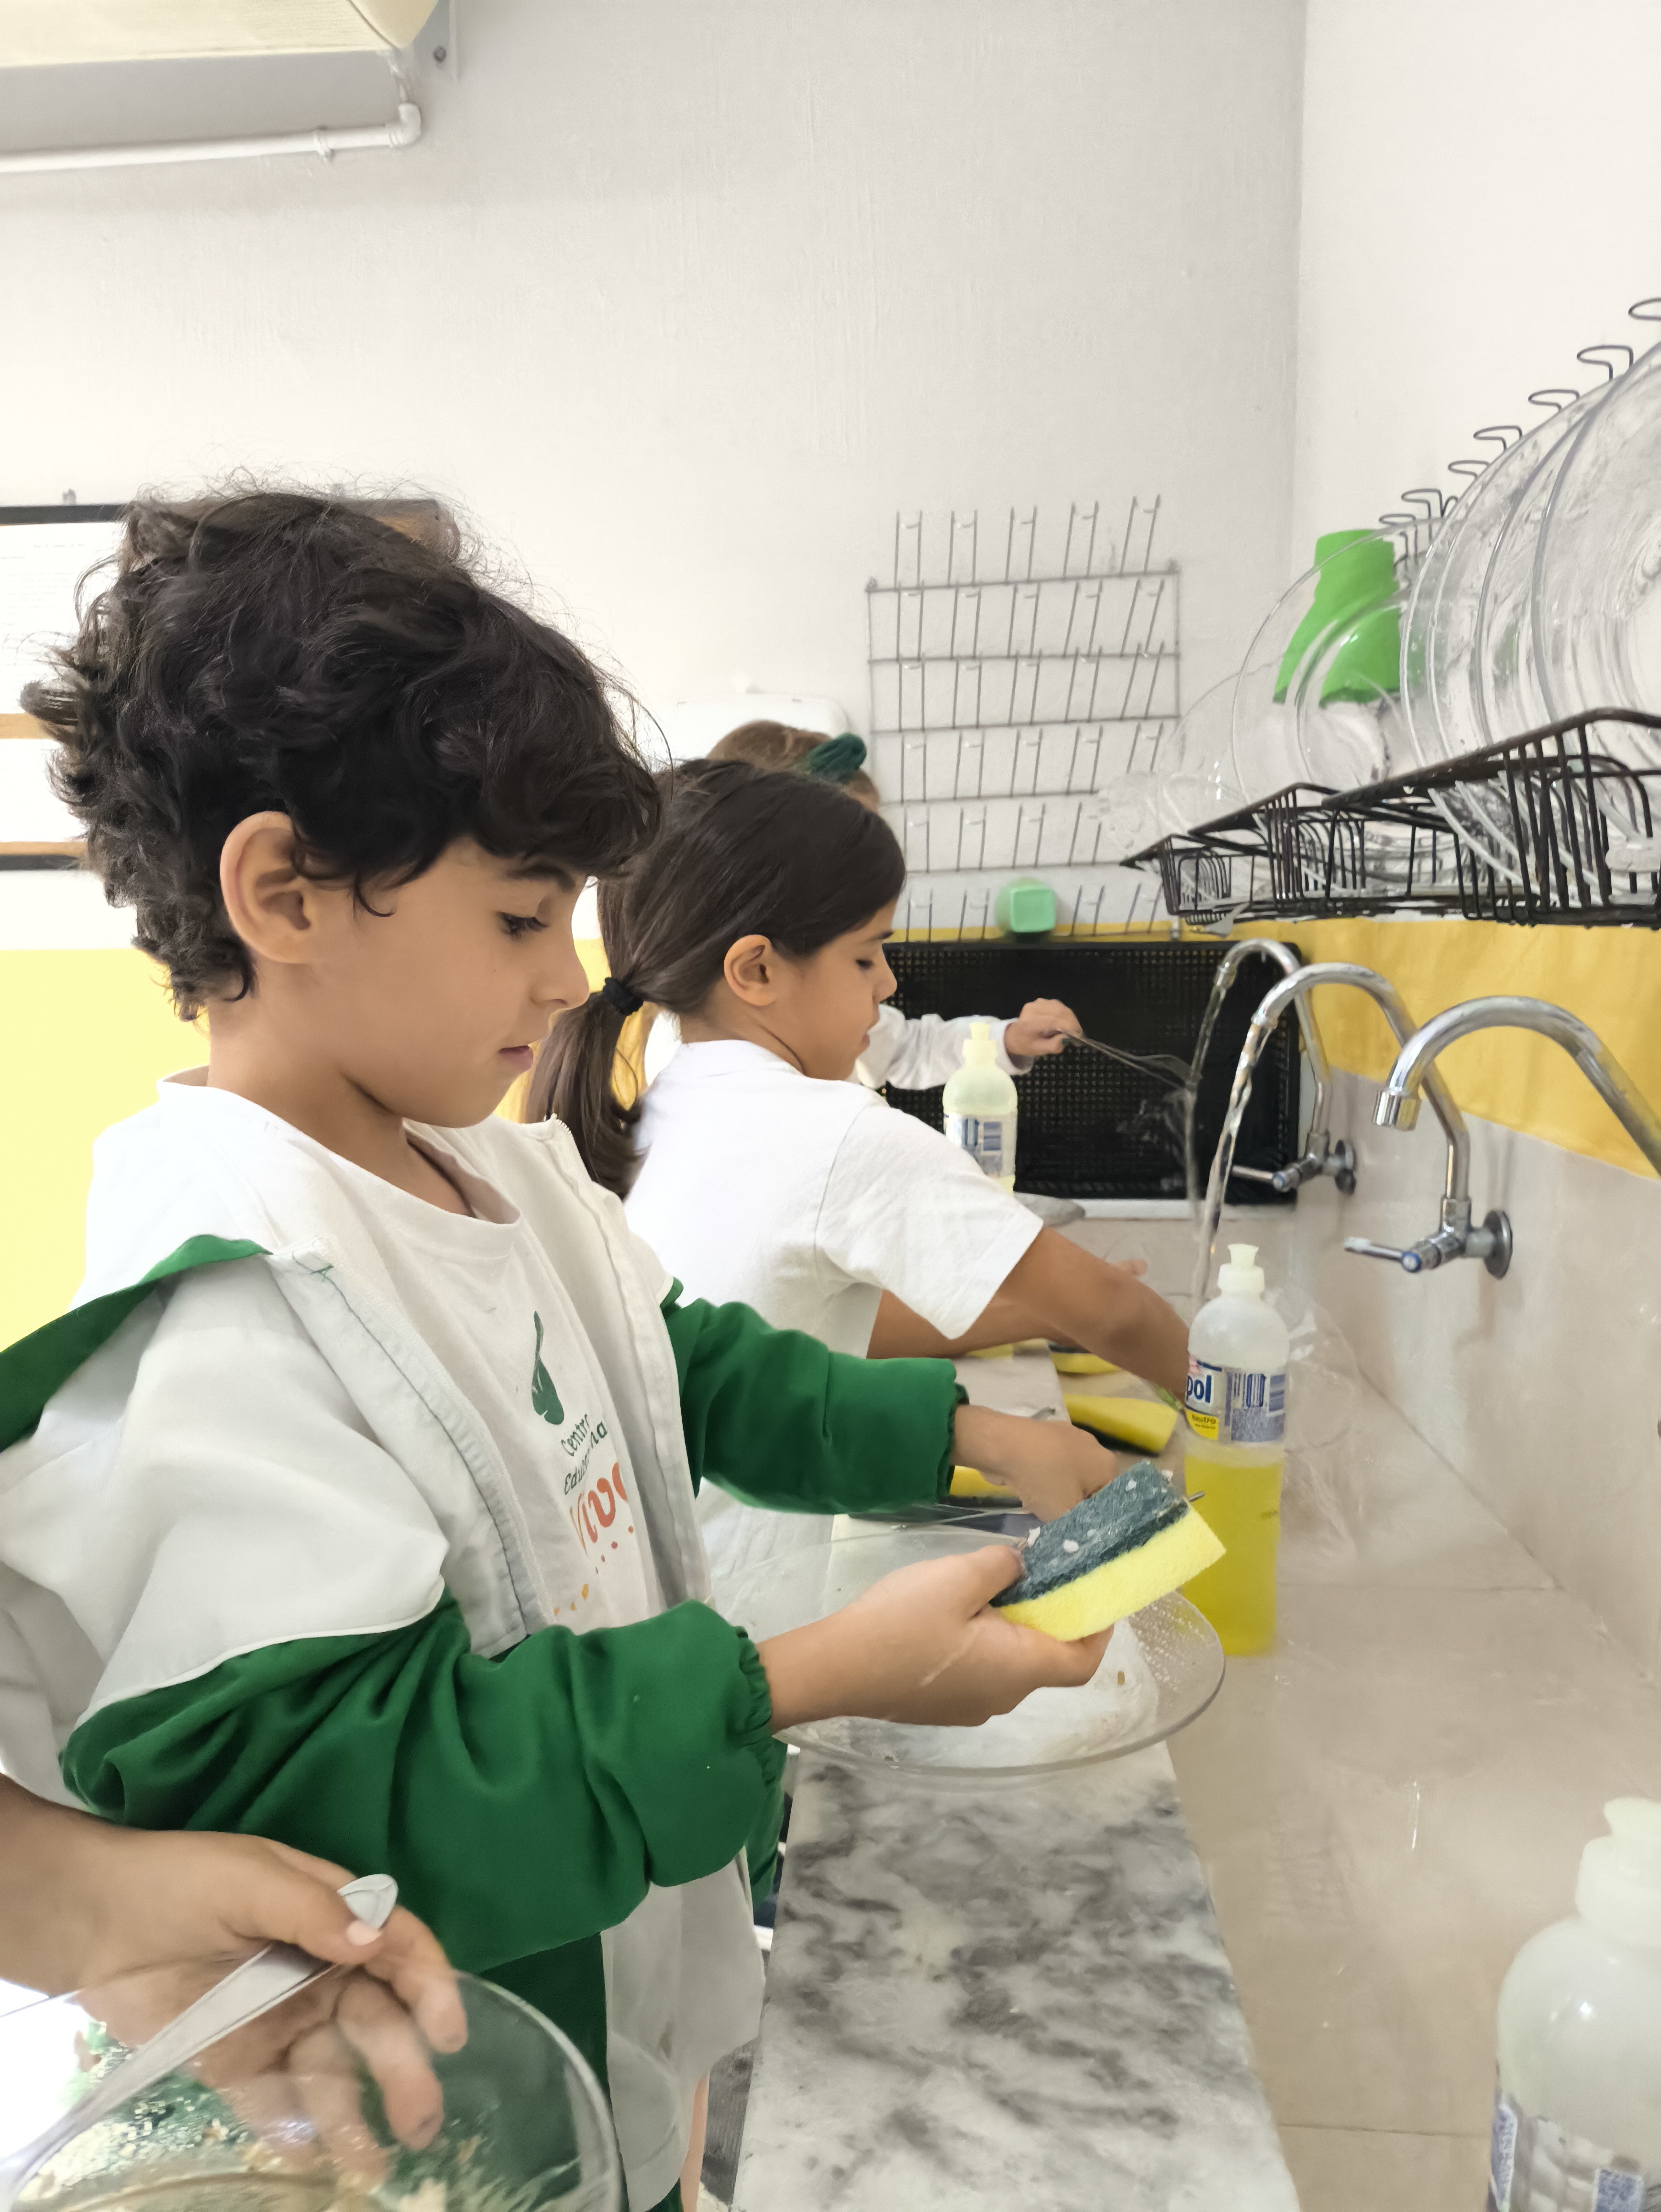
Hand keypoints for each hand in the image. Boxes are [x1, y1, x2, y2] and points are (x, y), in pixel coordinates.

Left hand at [0, 1786, 465, 2169]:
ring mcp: (279, 2023)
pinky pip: (274, 2102)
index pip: (398, 1950)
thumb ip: (311, 1910)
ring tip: (372, 2162)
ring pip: (331, 2073)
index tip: (448, 2030)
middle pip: (375, 2022)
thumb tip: (372, 1942)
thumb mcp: (249, 1879)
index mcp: (330, 1918)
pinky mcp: (236, 2063)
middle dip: (404, 2068)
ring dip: (355, 2116)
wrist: (93, 1922)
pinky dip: (295, 2132)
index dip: (430, 1986)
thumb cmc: (180, 1882)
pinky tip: (313, 2163)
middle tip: (421, 2118)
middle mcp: (317, 1975)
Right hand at [758, 1547, 1111, 1728]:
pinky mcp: (942, 1706)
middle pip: (1046, 1661)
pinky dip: (985, 1643)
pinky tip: (954, 1614)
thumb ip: (1002, 1566)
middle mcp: (1003, 1697)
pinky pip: (980, 1672)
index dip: (1097, 1629)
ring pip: (1010, 1665)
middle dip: (1048, 1617)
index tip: (1091, 1591)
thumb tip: (1021, 1567)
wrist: (835, 1669)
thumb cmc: (902, 1623)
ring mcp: (970, 1706)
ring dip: (1013, 1629)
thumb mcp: (958, 1576)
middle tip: (1033, 1573)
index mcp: (1018, 1669)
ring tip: (989, 1587)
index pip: (1082, 1662)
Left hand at [953, 1402, 1122, 1520]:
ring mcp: (1070, 1438)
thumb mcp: (1066, 1514)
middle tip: (1063, 1524)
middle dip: (1077, 1507)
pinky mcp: (1047, 1438)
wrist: (1001, 1445)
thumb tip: (1087, 1537)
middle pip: (1092, 1488)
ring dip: (1060, 1495)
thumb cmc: (1041, 1479)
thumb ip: (1082, 1528)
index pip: (1114, 1501)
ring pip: (1071, 1478)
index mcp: (1108, 1464)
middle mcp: (1095, 1447)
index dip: (1099, 1520)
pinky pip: (1053, 1467)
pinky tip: (1033, 1491)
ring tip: (1044, 1508)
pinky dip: (1046, 1481)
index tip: (1083, 1534)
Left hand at [1003, 998, 1081, 1057]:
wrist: (1014, 1035)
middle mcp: (1032, 1009)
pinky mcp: (1040, 1001)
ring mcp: (1036, 1003)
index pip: (1053, 1019)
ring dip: (1069, 1017)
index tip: (1078, 1034)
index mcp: (1029, 1023)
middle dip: (1071, 1022)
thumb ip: (1054, 1045)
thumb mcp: (1039, 1050)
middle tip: (1078, 1032)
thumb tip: (1067, 1037)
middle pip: (1058, 1011)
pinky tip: (1065, 1022)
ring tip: (1072, 1028)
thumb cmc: (1026, 1044)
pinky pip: (1057, 1005)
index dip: (1069, 1026)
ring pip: (1059, 1007)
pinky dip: (1064, 1013)